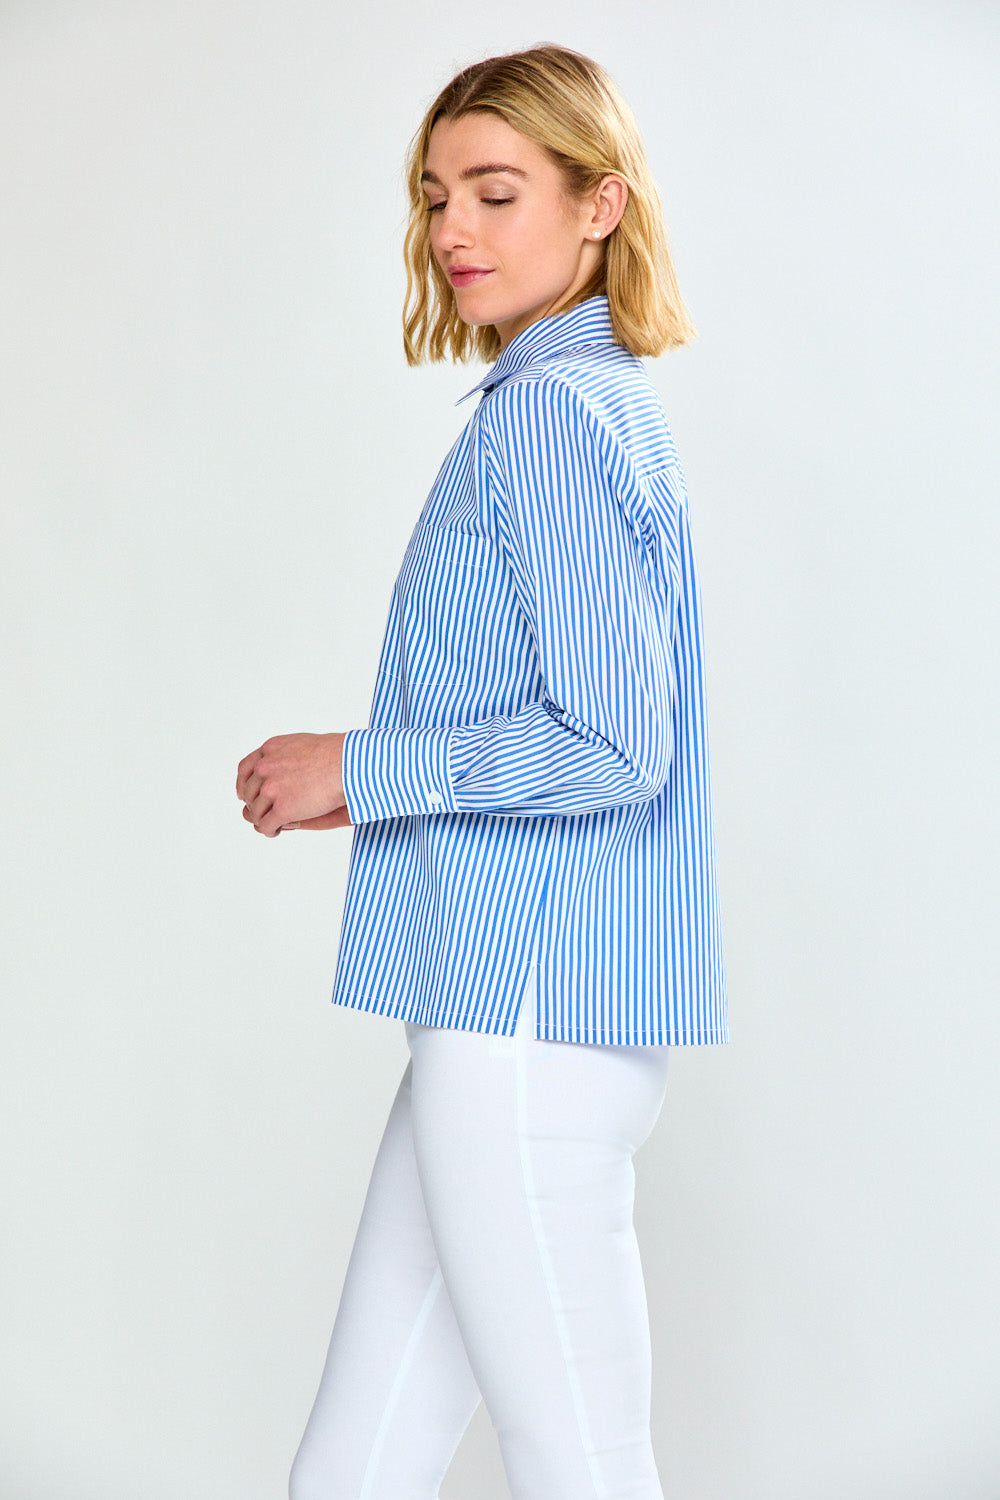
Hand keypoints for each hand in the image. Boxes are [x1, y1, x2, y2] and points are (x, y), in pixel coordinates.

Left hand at [236, 732, 350, 837]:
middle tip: (263, 812)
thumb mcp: (303, 745)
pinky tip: (277, 831)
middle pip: (250, 792)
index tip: (246, 794)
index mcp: (270, 750)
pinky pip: (266, 825)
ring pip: (256, 811)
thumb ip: (287, 755)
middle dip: (255, 804)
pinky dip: (269, 830)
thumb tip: (286, 767)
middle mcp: (266, 768)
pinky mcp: (283, 809)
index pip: (246, 769)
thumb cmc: (338, 754)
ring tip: (272, 824)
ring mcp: (272, 789)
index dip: (244, 785)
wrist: (349, 765)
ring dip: (263, 819)